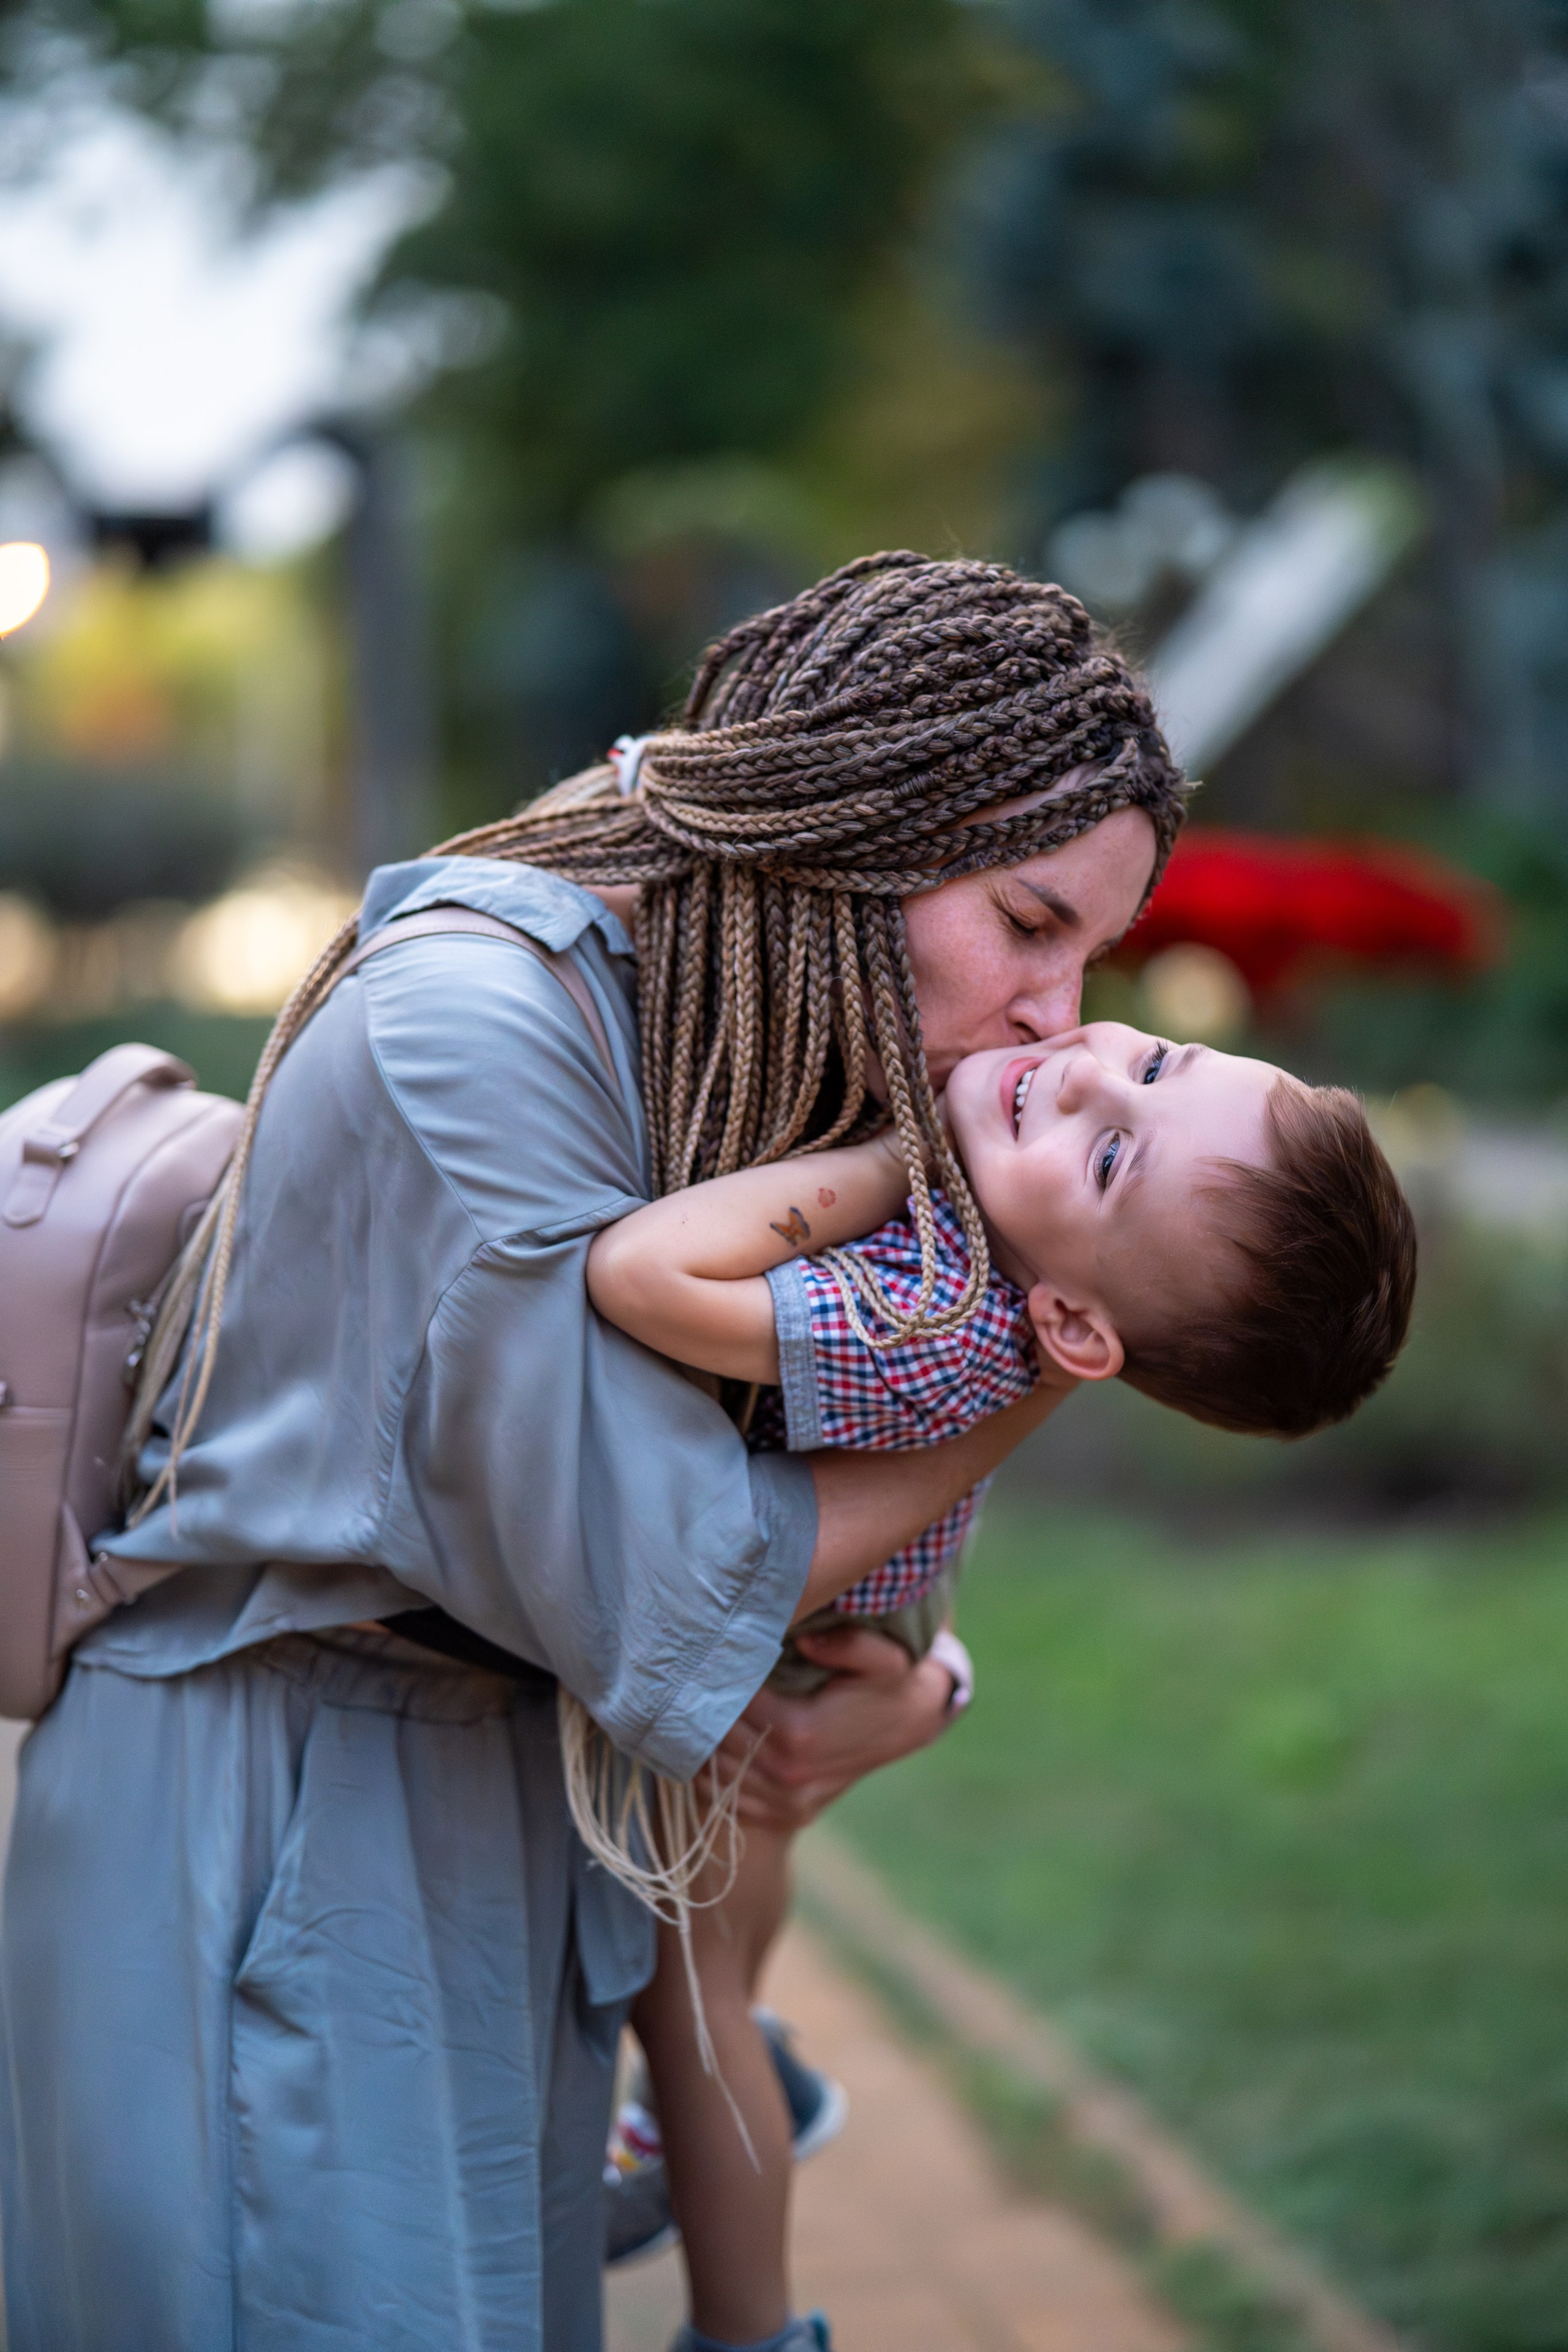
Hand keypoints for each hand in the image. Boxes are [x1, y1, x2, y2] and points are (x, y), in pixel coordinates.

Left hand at [710, 1626, 956, 1831]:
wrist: (907, 1725)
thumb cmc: (887, 1684)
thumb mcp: (884, 1657)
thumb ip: (849, 1644)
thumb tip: (806, 1640)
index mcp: (799, 1731)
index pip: (731, 1704)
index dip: (713, 1680)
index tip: (702, 1657)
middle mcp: (787, 1774)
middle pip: (716, 1739)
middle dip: (699, 1710)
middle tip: (683, 1680)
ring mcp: (786, 1801)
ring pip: (715, 1772)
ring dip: (696, 1743)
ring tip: (686, 1710)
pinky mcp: (786, 1815)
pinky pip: (727, 1801)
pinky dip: (708, 1777)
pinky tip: (702, 1748)